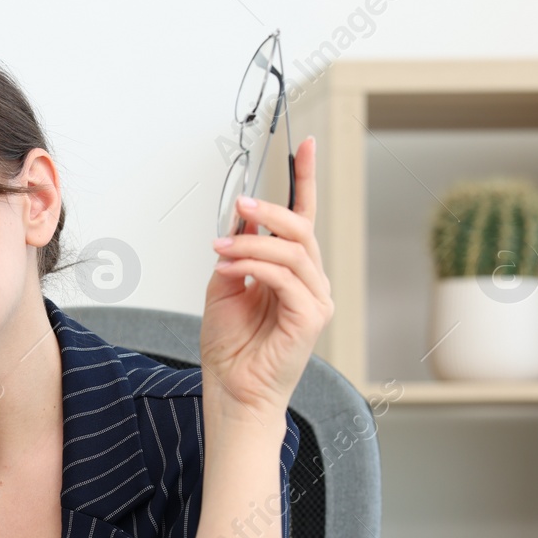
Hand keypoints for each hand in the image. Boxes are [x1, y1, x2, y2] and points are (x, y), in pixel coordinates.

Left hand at [201, 135, 332, 420]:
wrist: (232, 392)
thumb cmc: (230, 349)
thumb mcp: (223, 288)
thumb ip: (235, 253)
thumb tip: (239, 218)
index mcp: (292, 272)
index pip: (303, 218)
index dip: (304, 179)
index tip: (302, 145)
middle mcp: (310, 282)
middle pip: (301, 228)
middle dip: (271, 210)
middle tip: (241, 204)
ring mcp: (315, 300)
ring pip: (293, 250)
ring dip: (253, 242)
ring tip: (222, 248)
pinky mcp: (310, 318)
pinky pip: (286, 277)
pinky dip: (255, 266)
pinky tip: (231, 267)